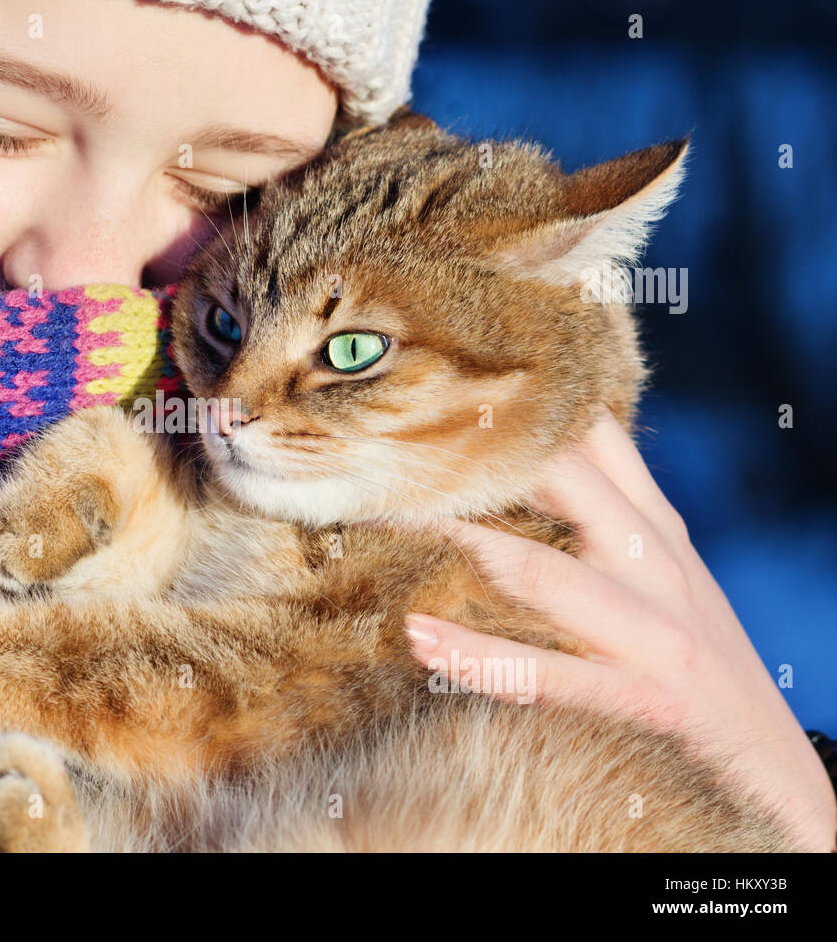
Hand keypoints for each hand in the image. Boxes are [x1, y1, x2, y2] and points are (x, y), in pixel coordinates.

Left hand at [405, 410, 836, 850]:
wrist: (775, 771)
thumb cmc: (701, 662)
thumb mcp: (664, 571)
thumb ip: (609, 512)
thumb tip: (546, 454)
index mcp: (652, 527)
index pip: (587, 436)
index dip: (514, 404)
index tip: (434, 382)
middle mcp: (653, 564)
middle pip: (557, 482)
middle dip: (465, 462)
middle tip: (379, 445)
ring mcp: (652, 632)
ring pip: (540, 571)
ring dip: (454, 544)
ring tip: (377, 523)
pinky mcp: (646, 701)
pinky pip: (546, 674)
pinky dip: (478, 656)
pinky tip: (421, 637)